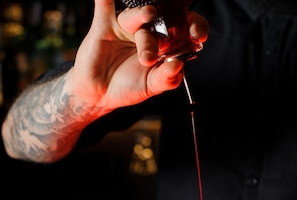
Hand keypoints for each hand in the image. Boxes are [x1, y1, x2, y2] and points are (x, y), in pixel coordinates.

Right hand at [70, 0, 207, 111]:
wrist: (99, 94)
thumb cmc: (127, 87)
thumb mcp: (150, 87)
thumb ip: (166, 78)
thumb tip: (179, 66)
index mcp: (165, 44)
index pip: (185, 28)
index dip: (195, 27)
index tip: (198, 35)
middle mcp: (148, 32)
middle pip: (159, 25)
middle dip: (157, 40)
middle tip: (147, 58)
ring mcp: (126, 27)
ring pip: (136, 16)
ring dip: (142, 15)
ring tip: (148, 14)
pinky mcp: (104, 25)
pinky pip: (105, 7)